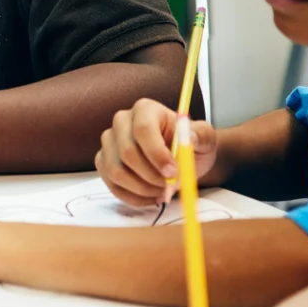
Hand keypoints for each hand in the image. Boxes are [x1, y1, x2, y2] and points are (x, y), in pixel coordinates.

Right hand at [95, 98, 218, 206]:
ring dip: (142, 188)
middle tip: (171, 186)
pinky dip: (133, 197)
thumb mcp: (204, 137)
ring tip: (163, 191)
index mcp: (145, 109)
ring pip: (116, 171)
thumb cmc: (190, 144)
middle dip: (151, 176)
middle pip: (126, 152)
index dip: (156, 154)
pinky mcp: (103, 161)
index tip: (173, 172)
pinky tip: (151, 197)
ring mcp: (109, 142)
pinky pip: (111, 184)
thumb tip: (188, 139)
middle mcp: (121, 122)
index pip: (143, 129)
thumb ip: (200, 136)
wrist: (180, 157)